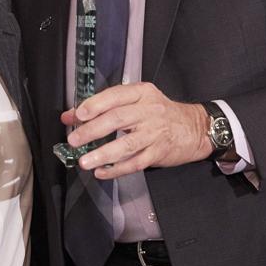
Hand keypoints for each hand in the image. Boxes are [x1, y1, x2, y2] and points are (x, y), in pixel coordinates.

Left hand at [61, 82, 211, 178]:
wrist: (194, 128)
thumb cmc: (161, 114)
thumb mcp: (137, 101)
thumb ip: (104, 106)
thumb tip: (71, 116)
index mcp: (142, 93)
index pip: (115, 96)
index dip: (94, 105)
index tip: (77, 115)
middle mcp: (149, 111)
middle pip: (117, 119)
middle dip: (92, 130)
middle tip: (74, 140)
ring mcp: (155, 133)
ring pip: (126, 144)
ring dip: (103, 154)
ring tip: (85, 161)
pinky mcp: (159, 152)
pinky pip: (135, 162)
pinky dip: (117, 169)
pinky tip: (102, 172)